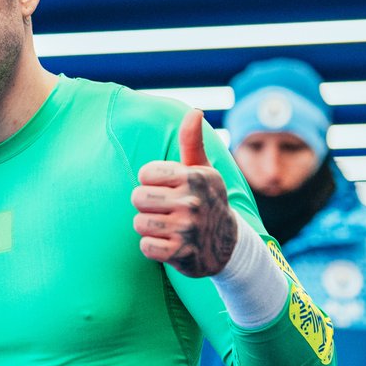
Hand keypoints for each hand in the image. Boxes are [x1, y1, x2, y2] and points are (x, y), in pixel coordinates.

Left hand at [132, 110, 237, 277]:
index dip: (150, 182)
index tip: (166, 189)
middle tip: (164, 209)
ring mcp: (186, 228)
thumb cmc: (207, 200)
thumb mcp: (202, 170)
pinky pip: (145, 246)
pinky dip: (152, 247)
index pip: (145, 173)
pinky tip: (168, 244)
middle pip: (138, 197)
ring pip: (139, 222)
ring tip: (166, 226)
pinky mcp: (180, 253)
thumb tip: (195, 111)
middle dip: (146, 204)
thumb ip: (192, 141)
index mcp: (194, 177)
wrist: (227, 244)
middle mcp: (192, 201)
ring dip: (148, 227)